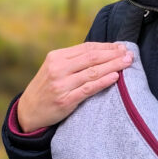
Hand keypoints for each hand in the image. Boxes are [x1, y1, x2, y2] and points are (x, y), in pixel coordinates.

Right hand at [16, 42, 132, 131]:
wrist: (28, 112)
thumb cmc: (46, 88)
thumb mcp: (53, 68)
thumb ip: (72, 60)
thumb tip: (101, 52)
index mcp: (56, 57)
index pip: (86, 48)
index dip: (106, 46)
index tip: (121, 46)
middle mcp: (58, 68)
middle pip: (92, 58)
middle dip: (113, 55)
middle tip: (130, 54)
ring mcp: (61, 84)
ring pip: (92, 72)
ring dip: (113, 66)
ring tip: (127, 63)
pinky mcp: (65, 100)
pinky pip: (88, 89)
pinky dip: (103, 82)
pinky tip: (115, 77)